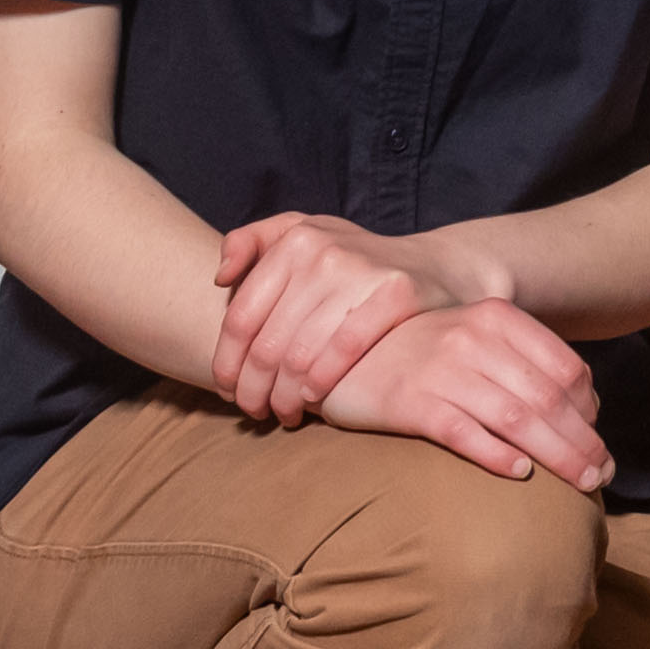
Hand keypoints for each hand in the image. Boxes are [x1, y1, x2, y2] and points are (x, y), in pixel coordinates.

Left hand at [212, 206, 480, 423]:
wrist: (430, 266)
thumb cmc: (350, 260)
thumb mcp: (301, 234)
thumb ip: (250, 242)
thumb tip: (219, 278)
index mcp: (294, 239)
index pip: (241, 317)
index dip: (226, 363)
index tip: (226, 390)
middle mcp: (323, 252)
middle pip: (267, 343)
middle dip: (253, 389)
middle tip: (252, 411)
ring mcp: (360, 272)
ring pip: (300, 355)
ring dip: (284, 397)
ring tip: (282, 414)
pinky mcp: (395, 294)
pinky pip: (344, 351)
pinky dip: (321, 383)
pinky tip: (313, 401)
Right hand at [312, 291, 610, 486]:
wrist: (339, 350)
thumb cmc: (419, 351)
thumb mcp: (473, 338)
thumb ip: (521, 361)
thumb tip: (582, 408)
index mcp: (496, 318)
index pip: (564, 367)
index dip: (588, 409)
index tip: (595, 439)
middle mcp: (472, 339)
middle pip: (547, 399)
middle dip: (582, 441)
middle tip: (601, 474)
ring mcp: (441, 369)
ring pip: (517, 419)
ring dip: (556, 455)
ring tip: (580, 484)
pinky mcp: (410, 402)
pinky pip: (464, 432)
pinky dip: (497, 455)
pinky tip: (519, 475)